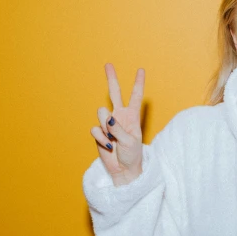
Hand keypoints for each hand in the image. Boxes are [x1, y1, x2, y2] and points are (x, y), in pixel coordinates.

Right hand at [90, 63, 144, 185]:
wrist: (123, 170)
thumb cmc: (132, 155)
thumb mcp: (130, 141)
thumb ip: (118, 128)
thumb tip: (107, 118)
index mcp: (132, 116)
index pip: (136, 96)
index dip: (138, 83)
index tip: (141, 70)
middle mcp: (120, 116)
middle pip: (115, 93)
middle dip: (111, 79)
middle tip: (108, 65)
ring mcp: (108, 124)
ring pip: (101, 113)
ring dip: (106, 126)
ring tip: (112, 139)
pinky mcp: (99, 133)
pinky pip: (95, 130)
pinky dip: (101, 138)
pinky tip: (108, 145)